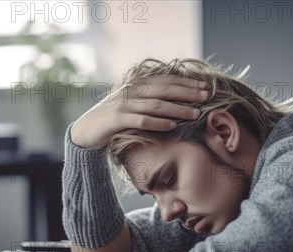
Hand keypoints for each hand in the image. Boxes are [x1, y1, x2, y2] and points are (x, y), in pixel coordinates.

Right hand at [70, 75, 208, 148]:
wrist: (86, 130)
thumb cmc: (113, 118)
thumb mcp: (130, 104)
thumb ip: (148, 98)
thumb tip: (175, 98)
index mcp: (135, 85)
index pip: (165, 80)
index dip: (186, 83)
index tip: (205, 86)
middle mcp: (130, 91)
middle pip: (164, 89)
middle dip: (186, 92)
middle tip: (206, 96)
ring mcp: (123, 105)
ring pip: (155, 105)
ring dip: (177, 108)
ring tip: (195, 114)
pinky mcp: (117, 120)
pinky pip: (141, 120)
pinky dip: (158, 122)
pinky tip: (172, 125)